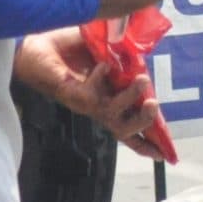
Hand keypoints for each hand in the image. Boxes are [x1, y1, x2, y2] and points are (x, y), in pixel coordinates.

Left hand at [17, 29, 169, 159]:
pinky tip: (103, 64)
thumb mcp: (104, 53)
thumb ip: (123, 56)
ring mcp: (85, 104)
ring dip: (130, 99)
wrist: (36, 46)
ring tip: (141, 80)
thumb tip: (142, 55)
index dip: (150, 141)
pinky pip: (90, 96)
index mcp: (110, 100)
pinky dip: (101, 79)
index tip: (167, 155)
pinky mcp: (72, 96)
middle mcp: (99, 107)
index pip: (132, 125)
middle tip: (154, 104)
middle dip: (145, 122)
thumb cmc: (69, 50)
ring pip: (112, 114)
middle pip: (125, 130)